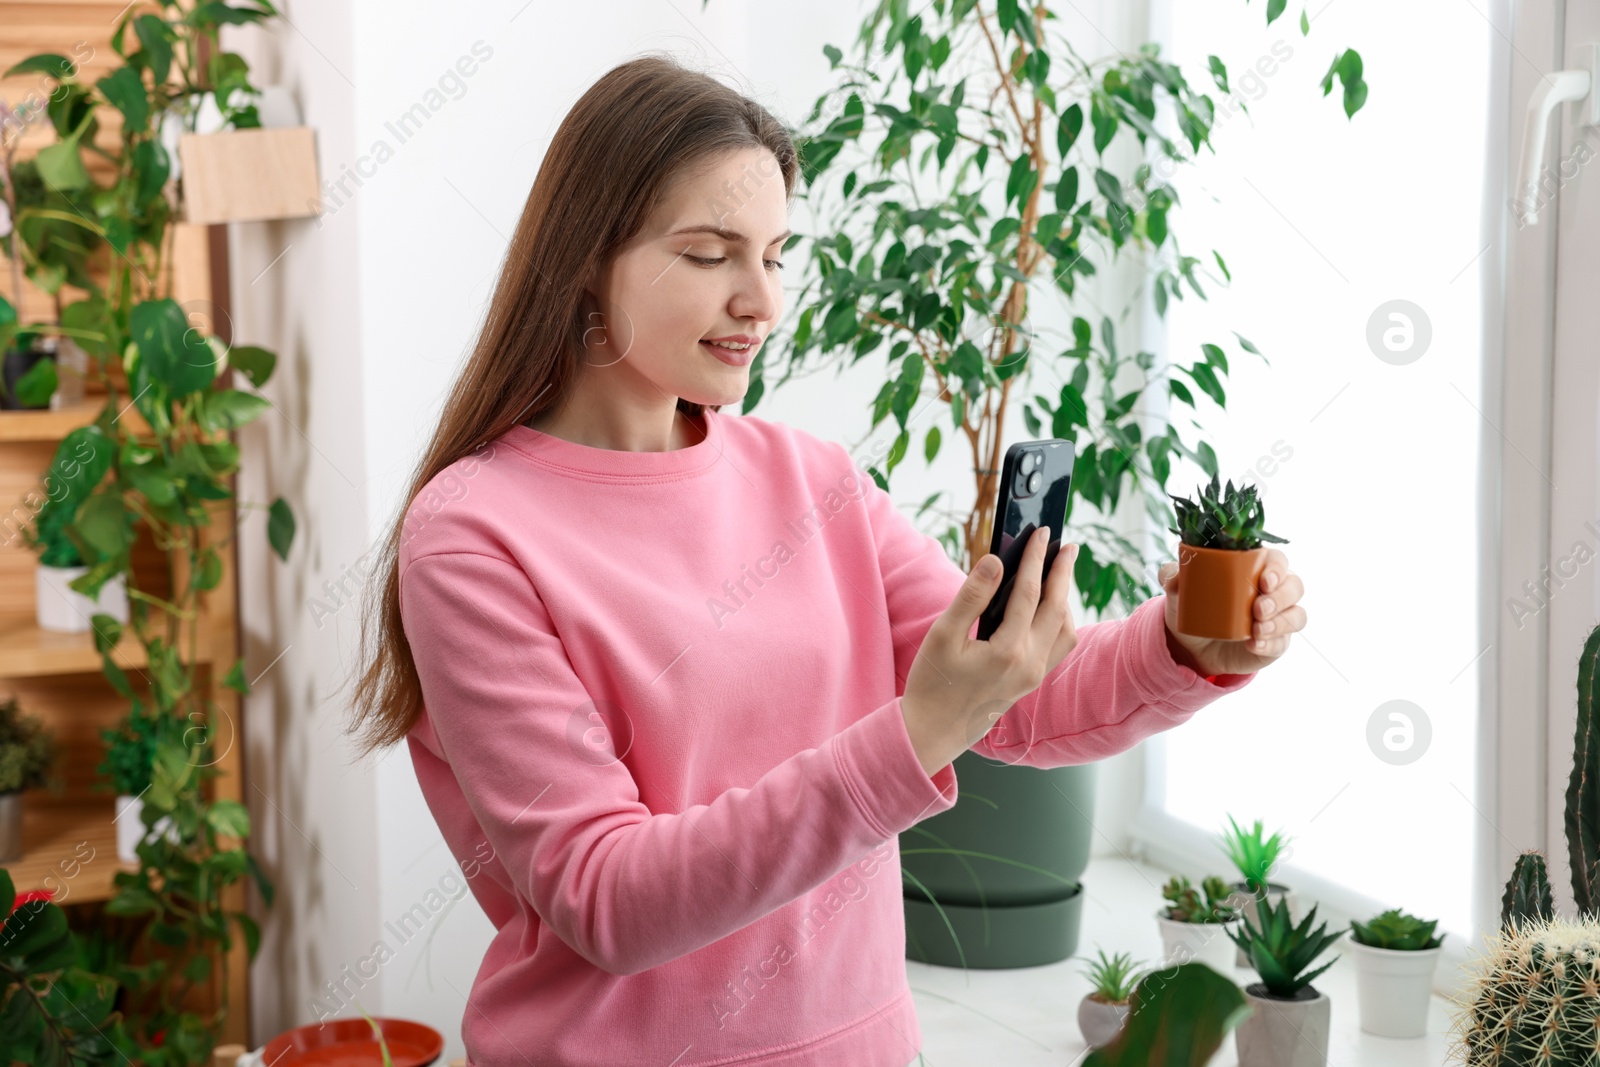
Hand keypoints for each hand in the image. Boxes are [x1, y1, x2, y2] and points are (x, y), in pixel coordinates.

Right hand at [901, 527, 1079, 775]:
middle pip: (1057, 608)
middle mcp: (1029, 665)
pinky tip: (1050, 608)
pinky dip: (1060, 621)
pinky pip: (1058, 646)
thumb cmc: (931, 684)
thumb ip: (971, 596)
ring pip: (1065, 629)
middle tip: (1067, 545)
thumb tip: (996, 561)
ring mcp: (1034, 676)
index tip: (1041, 534)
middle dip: (1063, 573)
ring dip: (1065, 598)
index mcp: (1007, 652)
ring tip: (1059, 573)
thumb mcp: (943, 635)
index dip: (1035, 559)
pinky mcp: (1031, 683)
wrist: (932, 733)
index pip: (1030, 593)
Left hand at [1159, 548, 1304, 676]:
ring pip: (1296, 614)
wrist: (1192, 645)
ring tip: (1257, 629)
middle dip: (1281, 596)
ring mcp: (1278, 617)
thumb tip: (1171, 573)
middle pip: (1294, 586)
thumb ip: (1172, 577)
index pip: (1277, 560)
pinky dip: (1271, 644)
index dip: (1277, 568)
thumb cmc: (1193, 607)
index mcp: (1254, 568)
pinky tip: (1255, 645)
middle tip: (1258, 608)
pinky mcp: (1277, 641)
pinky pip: (1284, 642)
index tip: (1263, 580)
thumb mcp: (1178, 593)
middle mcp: (1273, 590)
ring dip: (1280, 622)